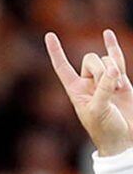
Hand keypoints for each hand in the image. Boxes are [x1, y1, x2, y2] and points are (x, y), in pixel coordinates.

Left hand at [46, 30, 132, 155]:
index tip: (49, 35)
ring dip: (113, 70)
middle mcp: (87, 83)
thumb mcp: (98, 110)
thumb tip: (113, 69)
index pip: (62, 67)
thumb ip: (104, 89)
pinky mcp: (121, 81)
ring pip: (106, 60)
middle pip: (90, 60)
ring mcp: (105, 80)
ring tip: (117, 90)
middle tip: (108, 88)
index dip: (56, 51)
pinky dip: (113, 47)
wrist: (124, 139)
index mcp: (75, 91)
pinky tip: (107, 33)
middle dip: (101, 69)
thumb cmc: (105, 129)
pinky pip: (117, 59)